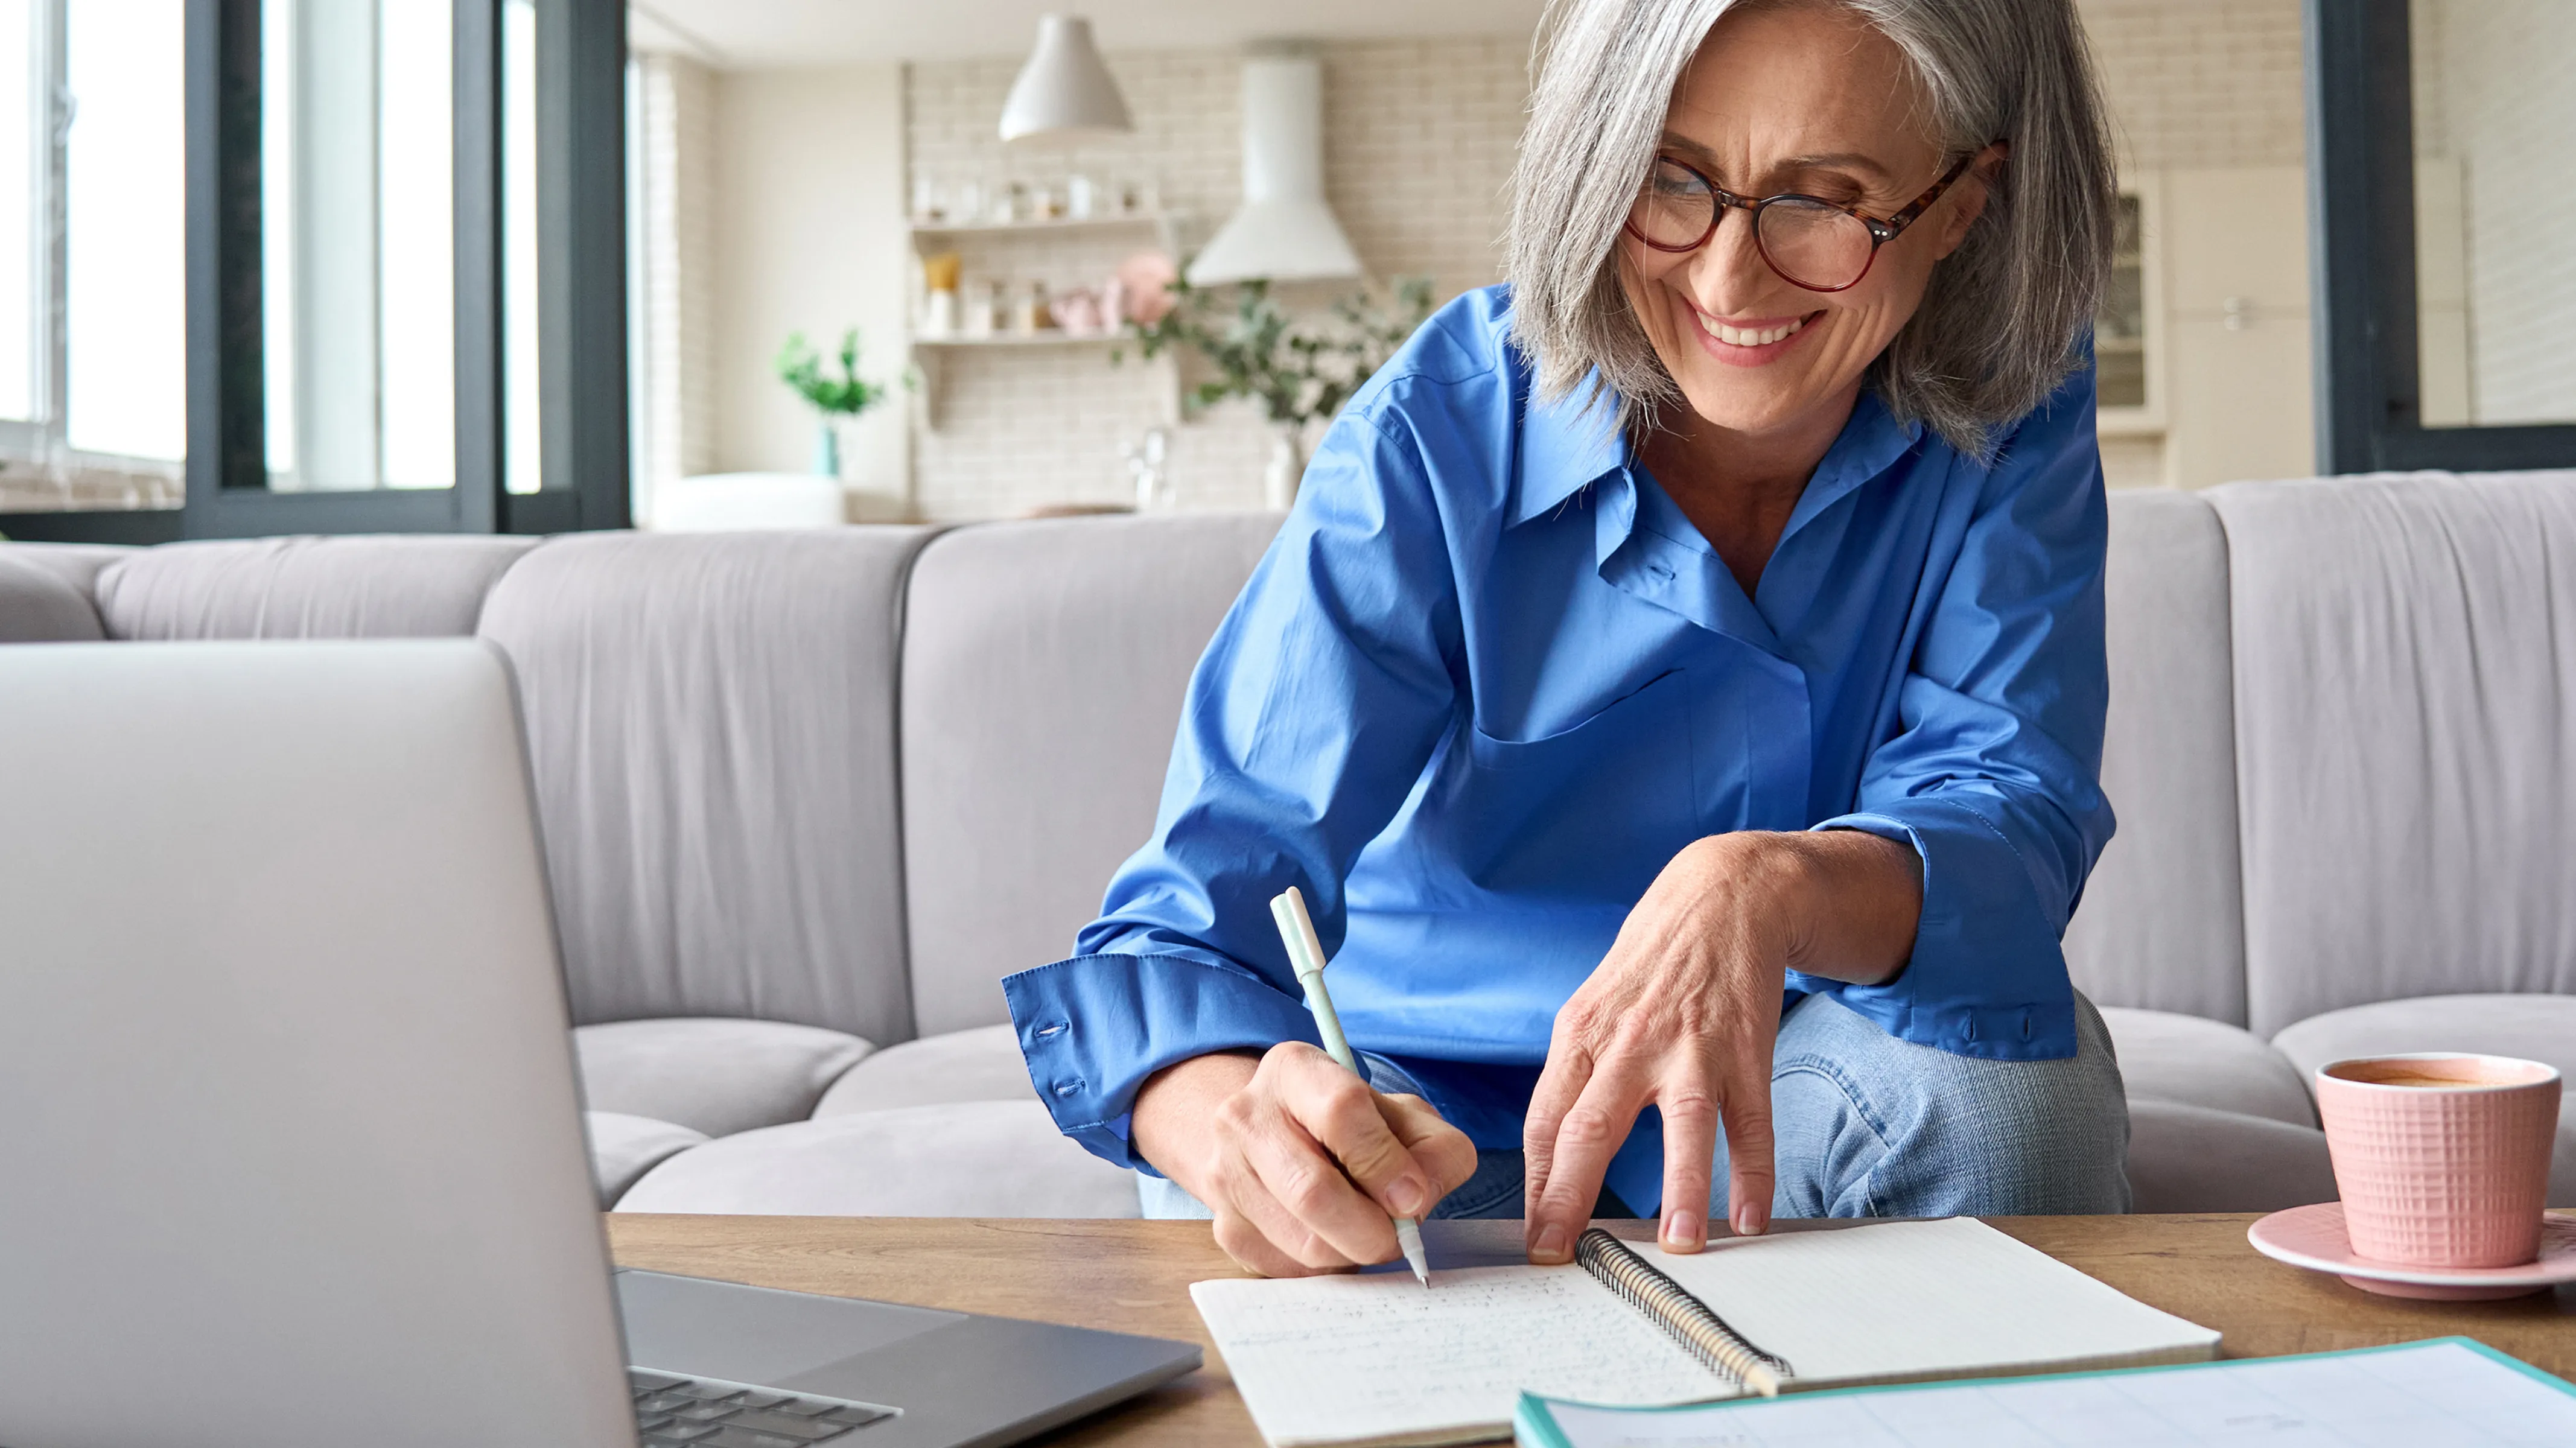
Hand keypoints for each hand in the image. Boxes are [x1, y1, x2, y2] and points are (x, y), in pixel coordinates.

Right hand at [1132, 1043, 1478, 1276]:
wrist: (1275, 1137)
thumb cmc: (1352, 1127)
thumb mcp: (1405, 1117)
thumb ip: (1435, 1149)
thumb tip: (1415, 1199)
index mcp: (1294, 1071)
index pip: (1340, 1112)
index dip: (1385, 1163)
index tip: (1413, 1196)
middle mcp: (1246, 1116)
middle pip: (1311, 1191)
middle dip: (1371, 1229)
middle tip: (1397, 1236)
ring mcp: (1225, 1173)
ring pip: (1303, 1242)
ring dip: (1352, 1252)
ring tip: (1366, 1232)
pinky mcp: (1224, 1225)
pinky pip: (1289, 1269)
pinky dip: (1326, 1267)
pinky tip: (1332, 1237)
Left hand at [1522, 831, 1918, 1262]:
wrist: (1721, 897)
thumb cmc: (1648, 966)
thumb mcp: (1591, 1008)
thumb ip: (1574, 1076)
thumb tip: (1550, 1154)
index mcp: (1581, 1036)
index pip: (1545, 1121)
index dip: (1536, 1182)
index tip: (1535, 1233)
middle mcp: (1631, 1043)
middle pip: (1591, 1126)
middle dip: (1571, 1196)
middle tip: (1560, 1252)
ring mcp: (1692, 1047)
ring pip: (1683, 1125)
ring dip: (1682, 1189)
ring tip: (1679, 1246)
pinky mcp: (1745, 1051)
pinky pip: (1751, 1120)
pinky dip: (1754, 1172)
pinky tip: (1749, 1217)